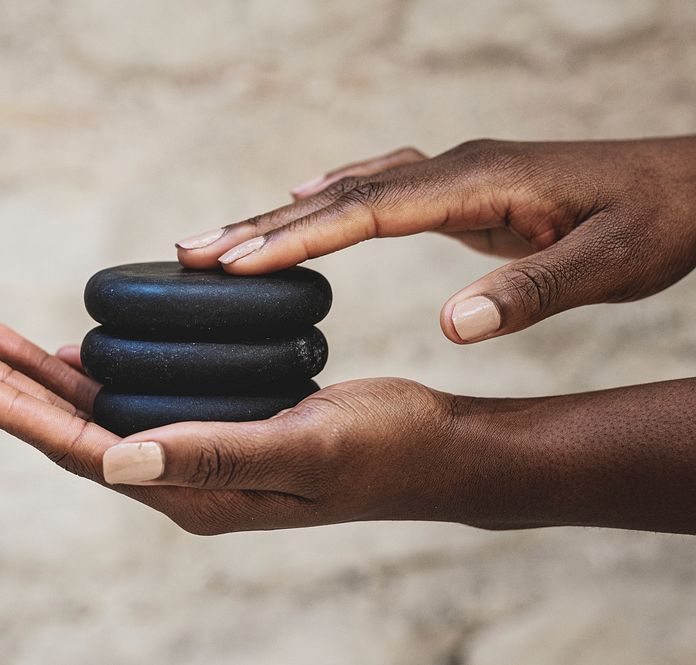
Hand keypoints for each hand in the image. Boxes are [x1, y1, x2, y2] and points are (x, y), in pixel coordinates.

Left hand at [0, 321, 459, 533]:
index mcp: (191, 493)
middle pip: (71, 432)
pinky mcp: (215, 428)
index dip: (11, 411)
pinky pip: (135, 404)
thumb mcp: (302, 446)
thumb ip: (212, 455)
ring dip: (38, 379)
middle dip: (3, 389)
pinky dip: (93, 378)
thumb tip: (114, 465)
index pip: (78, 451)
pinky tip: (69, 356)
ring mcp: (196, 455)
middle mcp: (181, 480)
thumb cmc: (381, 448)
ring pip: (96, 415)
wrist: (433, 452)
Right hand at [175, 137, 695, 342]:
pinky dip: (326, 198)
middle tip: (188, 252)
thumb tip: (454, 326)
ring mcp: (453, 170)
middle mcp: (451, 167)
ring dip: (280, 214)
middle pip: (336, 194)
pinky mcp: (460, 183)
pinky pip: (373, 185)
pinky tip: (303, 201)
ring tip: (220, 239)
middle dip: (259, 226)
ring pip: (346, 188)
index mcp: (475, 184)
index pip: (364, 211)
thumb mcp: (611, 264)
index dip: (294, 238)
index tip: (231, 267)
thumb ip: (532, 292)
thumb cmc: (658, 221)